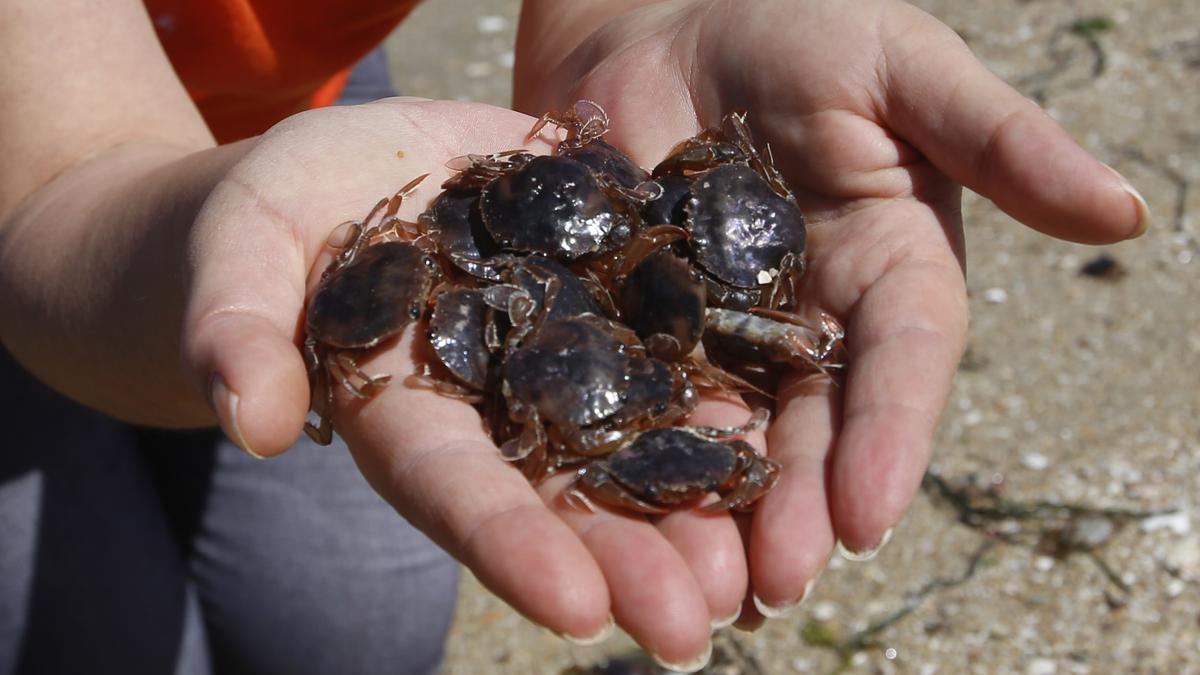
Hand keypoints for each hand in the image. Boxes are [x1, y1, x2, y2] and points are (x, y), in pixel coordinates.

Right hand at [183, 99, 737, 668]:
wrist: (361, 170)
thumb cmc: (278, 214)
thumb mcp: (241, 247)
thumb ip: (237, 324)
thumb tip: (254, 420)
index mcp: (410, 413)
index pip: (457, 487)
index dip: (511, 543)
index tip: (576, 608)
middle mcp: (500, 404)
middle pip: (565, 488)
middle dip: (628, 558)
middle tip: (692, 626)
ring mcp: (566, 350)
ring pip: (639, 435)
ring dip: (697, 503)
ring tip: (761, 573)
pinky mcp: (614, 292)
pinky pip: (680, 341)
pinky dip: (732, 390)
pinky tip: (788, 439)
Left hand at [515, 0, 1146, 642]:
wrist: (665, 4)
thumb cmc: (800, 18)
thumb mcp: (903, 69)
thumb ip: (1000, 140)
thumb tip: (1128, 214)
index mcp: (892, 266)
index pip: (902, 364)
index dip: (889, 439)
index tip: (866, 518)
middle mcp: (813, 315)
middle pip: (814, 422)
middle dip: (800, 502)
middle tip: (776, 584)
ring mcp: (722, 324)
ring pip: (729, 429)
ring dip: (719, 509)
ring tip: (702, 586)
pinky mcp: (640, 318)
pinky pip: (637, 391)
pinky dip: (633, 451)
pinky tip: (617, 512)